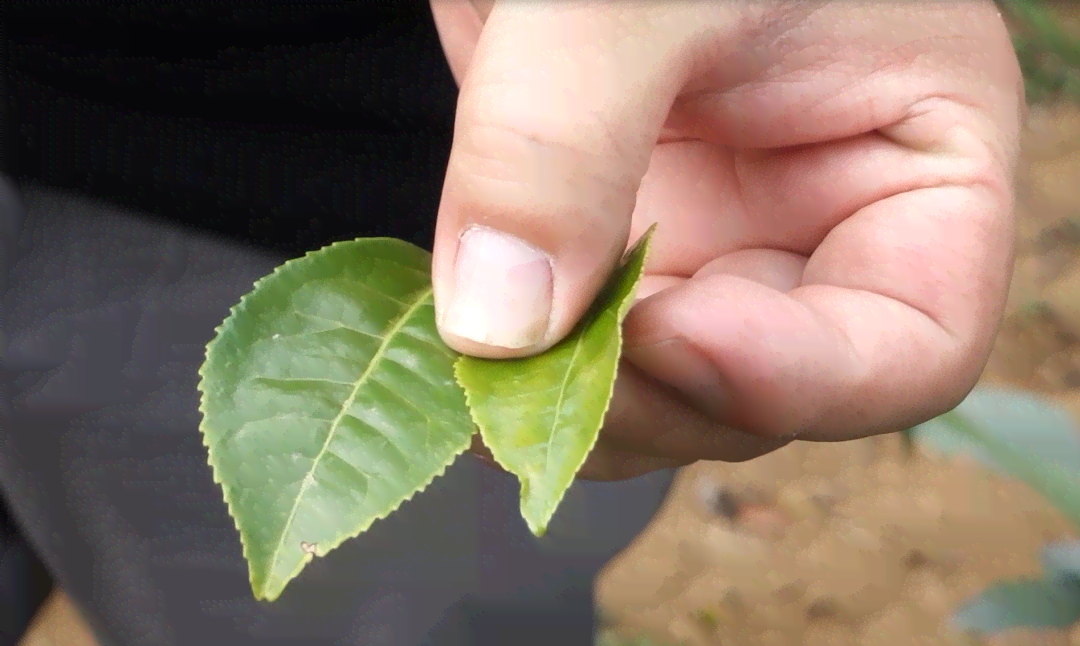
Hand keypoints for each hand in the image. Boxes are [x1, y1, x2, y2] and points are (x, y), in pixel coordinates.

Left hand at [429, 1, 1022, 479]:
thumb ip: (566, 135)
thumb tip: (500, 324)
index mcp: (910, 156)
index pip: (912, 342)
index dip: (799, 378)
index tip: (669, 329)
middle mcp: (811, 220)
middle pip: (767, 392)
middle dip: (657, 397)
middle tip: (541, 362)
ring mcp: (706, 237)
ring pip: (663, 391)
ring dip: (574, 407)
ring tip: (484, 372)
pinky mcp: (605, 235)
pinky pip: (576, 347)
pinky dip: (517, 369)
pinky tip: (456, 352)